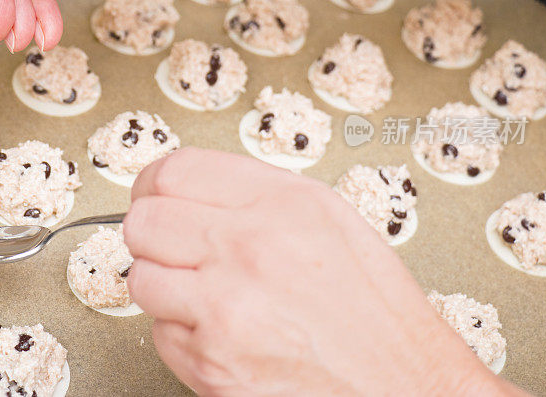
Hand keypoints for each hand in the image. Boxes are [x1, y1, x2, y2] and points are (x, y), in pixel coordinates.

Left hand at [123, 148, 519, 395]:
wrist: (404, 388)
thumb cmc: (375, 312)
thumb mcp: (328, 220)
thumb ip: (254, 196)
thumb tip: (194, 191)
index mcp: (282, 203)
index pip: (174, 171)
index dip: (153, 185)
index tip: (154, 196)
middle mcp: (249, 247)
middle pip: (143, 221)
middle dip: (151, 235)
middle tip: (172, 247)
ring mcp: (224, 307)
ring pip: (141, 277)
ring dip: (164, 286)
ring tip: (204, 294)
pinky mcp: (210, 361)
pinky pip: (160, 333)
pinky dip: (182, 333)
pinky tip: (222, 332)